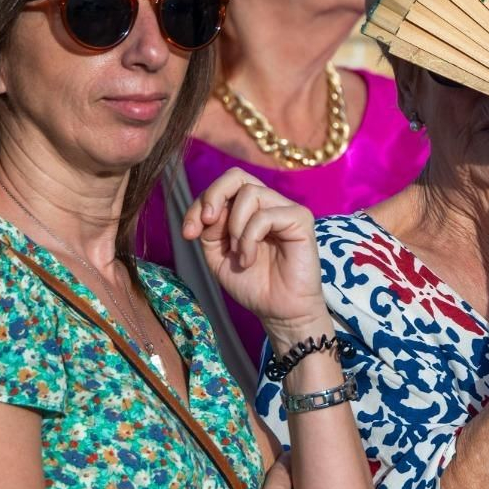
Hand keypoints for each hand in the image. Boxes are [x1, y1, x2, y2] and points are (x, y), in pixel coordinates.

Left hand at [182, 168, 328, 345]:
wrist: (279, 312)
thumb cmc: (253, 285)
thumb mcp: (218, 255)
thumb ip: (210, 229)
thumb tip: (209, 211)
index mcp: (248, 210)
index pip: (221, 189)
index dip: (199, 204)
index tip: (188, 233)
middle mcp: (268, 204)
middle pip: (237, 175)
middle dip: (213, 196)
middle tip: (206, 222)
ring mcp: (285, 210)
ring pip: (249, 193)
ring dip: (235, 227)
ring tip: (239, 255)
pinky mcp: (300, 219)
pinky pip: (265, 215)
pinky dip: (249, 238)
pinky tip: (249, 260)